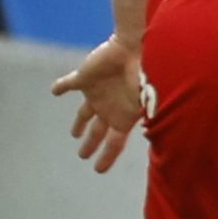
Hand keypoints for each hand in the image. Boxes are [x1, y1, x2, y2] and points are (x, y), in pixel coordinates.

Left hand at [54, 34, 146, 173]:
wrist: (134, 47)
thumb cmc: (145, 75)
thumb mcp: (148, 104)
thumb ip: (147, 120)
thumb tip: (163, 140)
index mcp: (123, 117)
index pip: (114, 144)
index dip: (106, 157)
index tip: (98, 170)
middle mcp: (109, 108)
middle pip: (97, 132)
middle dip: (91, 144)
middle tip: (83, 156)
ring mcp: (97, 94)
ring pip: (84, 113)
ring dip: (79, 124)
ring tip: (74, 134)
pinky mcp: (84, 78)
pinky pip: (68, 84)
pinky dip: (61, 87)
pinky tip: (54, 90)